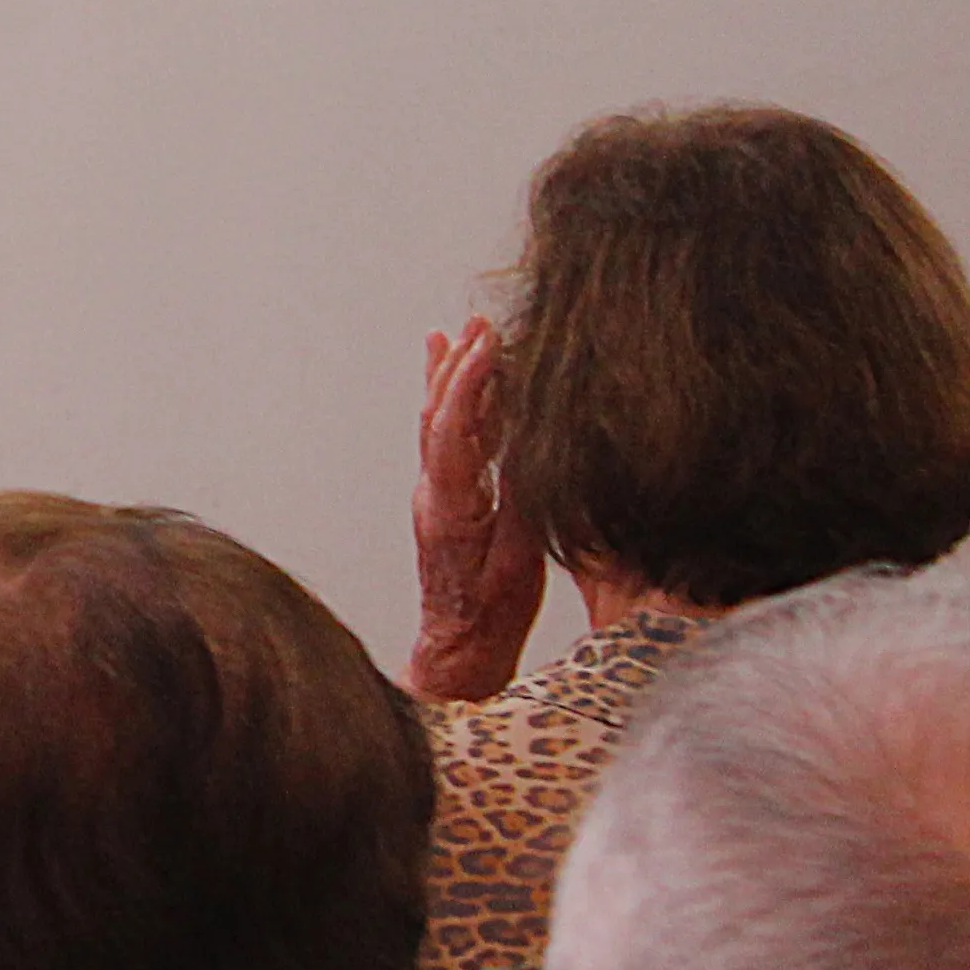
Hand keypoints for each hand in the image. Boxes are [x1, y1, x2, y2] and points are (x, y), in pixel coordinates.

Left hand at [407, 318, 545, 702]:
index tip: (486, 343)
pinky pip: (454, 442)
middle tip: (480, 323)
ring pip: (444, 424)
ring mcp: (439, 494)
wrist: (461, 646)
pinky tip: (460, 378)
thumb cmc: (491, 612)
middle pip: (440, 416)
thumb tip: (534, 448)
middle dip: (461, 365)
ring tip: (466, 333)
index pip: (452, 430)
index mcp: (449, 505)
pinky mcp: (450, 499)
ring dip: (457, 377)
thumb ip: (524, 500)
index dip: (468, 383)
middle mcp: (435, 492)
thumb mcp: (519, 557)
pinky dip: (461, 406)